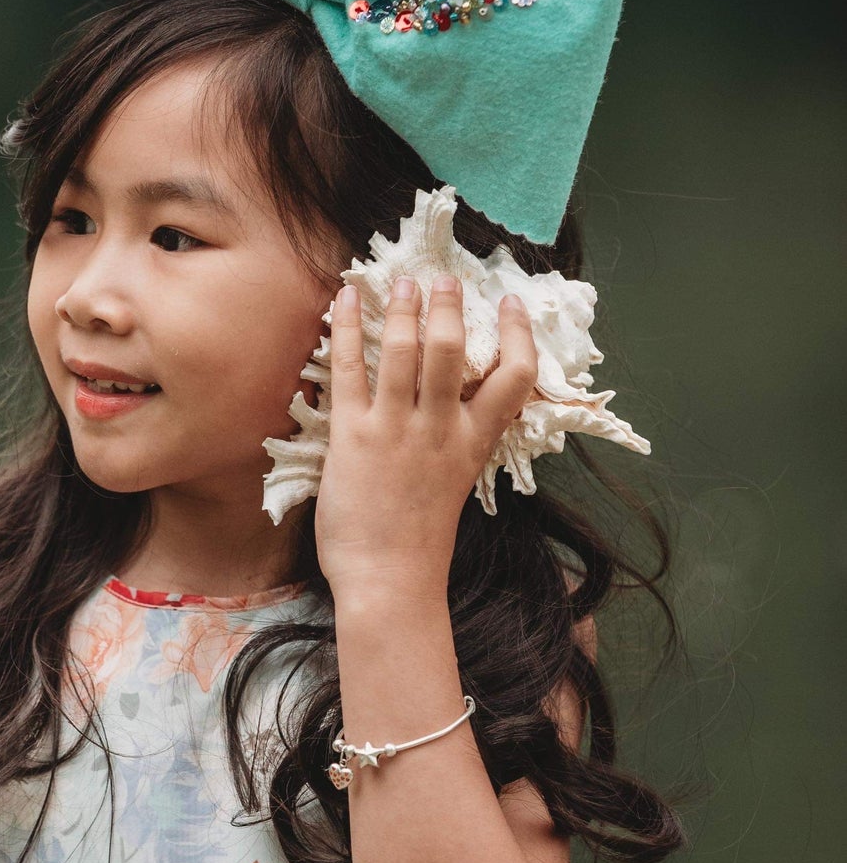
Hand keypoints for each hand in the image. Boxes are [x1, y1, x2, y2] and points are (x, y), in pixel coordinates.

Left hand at [313, 273, 537, 599]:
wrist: (389, 583)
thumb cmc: (418, 543)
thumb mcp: (455, 484)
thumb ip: (457, 443)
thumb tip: (454, 407)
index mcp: (474, 443)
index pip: (515, 376)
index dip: (517, 334)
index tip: (511, 304)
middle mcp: (440, 428)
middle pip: (454, 350)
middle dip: (449, 306)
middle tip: (444, 279)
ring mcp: (396, 429)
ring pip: (406, 351)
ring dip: (404, 308)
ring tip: (402, 280)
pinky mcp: (353, 435)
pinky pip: (350, 369)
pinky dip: (348, 328)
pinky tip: (346, 298)